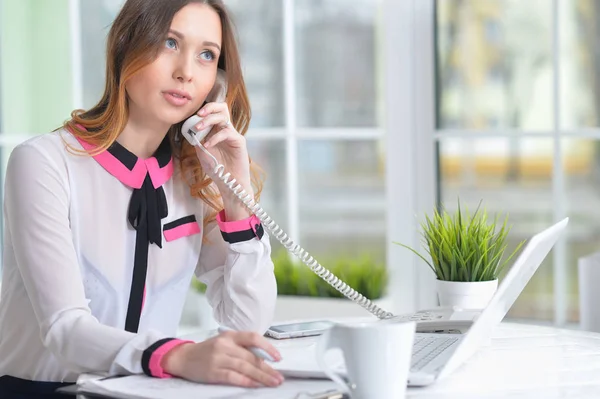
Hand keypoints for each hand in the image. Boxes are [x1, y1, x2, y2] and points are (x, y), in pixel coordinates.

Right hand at [162, 331, 283, 387]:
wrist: (184, 357)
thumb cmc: (208, 350)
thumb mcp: (225, 342)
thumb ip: (242, 347)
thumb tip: (264, 358)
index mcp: (230, 335)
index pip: (253, 337)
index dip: (268, 347)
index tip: (278, 358)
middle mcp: (225, 345)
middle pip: (251, 357)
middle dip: (267, 368)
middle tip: (279, 377)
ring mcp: (218, 358)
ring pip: (245, 367)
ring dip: (261, 377)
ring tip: (272, 383)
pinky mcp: (213, 372)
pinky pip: (233, 377)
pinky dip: (246, 381)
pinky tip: (256, 385)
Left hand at [193, 102, 252, 204]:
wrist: (229, 182)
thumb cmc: (217, 168)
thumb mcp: (202, 153)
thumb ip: (198, 140)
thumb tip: (190, 129)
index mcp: (217, 130)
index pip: (213, 112)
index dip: (204, 109)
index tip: (193, 115)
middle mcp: (226, 129)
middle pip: (222, 108)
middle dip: (209, 107)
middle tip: (198, 114)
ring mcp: (233, 134)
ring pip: (224, 117)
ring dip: (209, 120)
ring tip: (198, 128)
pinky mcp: (239, 141)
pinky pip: (226, 132)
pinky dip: (215, 137)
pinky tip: (208, 145)